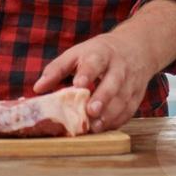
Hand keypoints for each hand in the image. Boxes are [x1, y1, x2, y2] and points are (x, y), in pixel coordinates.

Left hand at [32, 31, 151, 132]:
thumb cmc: (99, 53)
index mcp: (101, 53)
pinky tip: (105, 128)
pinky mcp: (137, 95)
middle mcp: (119, 67)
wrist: (136, 47)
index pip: (95, 62)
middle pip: (113, 82)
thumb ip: (57, 69)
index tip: (78, 84)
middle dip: (103, 97)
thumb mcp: (77, 53)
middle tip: (91, 111)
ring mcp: (131, 81)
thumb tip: (38, 88)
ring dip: (110, 114)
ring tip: (95, 126)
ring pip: (123, 99)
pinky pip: (129, 109)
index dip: (87, 73)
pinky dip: (118, 120)